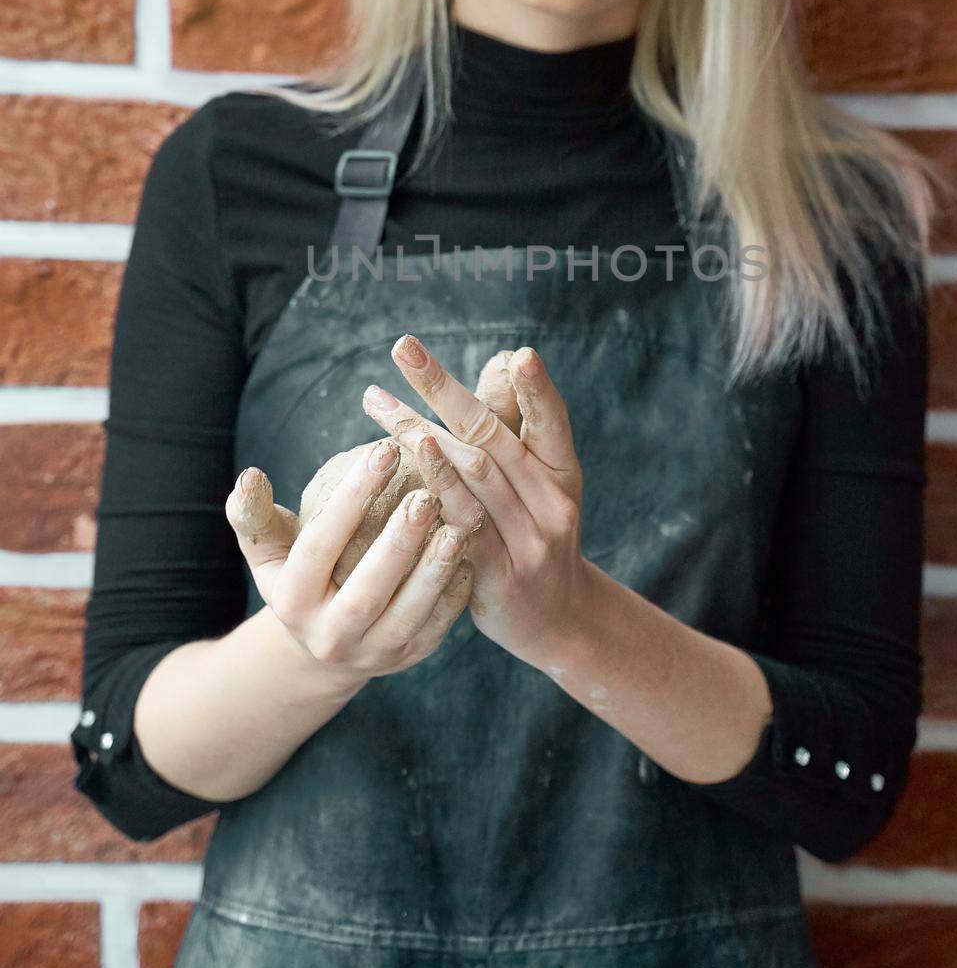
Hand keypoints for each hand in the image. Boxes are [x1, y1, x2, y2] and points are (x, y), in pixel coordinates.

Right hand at [223, 443, 472, 688]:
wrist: (323, 646)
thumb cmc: (299, 574)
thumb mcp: (269, 550)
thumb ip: (255, 515)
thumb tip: (250, 476)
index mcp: (291, 601)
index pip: (319, 546)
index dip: (351, 498)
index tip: (384, 450)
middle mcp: (328, 635)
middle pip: (365, 592)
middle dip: (399, 544)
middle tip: (427, 496)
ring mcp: (371, 653)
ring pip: (407, 617)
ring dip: (434, 572)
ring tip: (458, 527)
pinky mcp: (408, 658)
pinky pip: (437, 629)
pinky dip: (455, 594)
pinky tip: (470, 556)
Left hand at [361, 336, 587, 665]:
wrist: (557, 618)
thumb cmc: (535, 533)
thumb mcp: (541, 484)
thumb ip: (516, 433)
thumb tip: (503, 359)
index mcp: (563, 472)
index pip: (550, 421)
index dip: (535, 389)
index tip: (518, 354)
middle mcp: (552, 502)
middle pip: (492, 437)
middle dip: (443, 388)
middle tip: (404, 349)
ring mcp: (529, 542)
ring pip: (471, 478)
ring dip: (420, 436)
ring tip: (382, 405)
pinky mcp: (499, 578)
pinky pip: (461, 532)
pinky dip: (433, 498)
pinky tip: (403, 476)